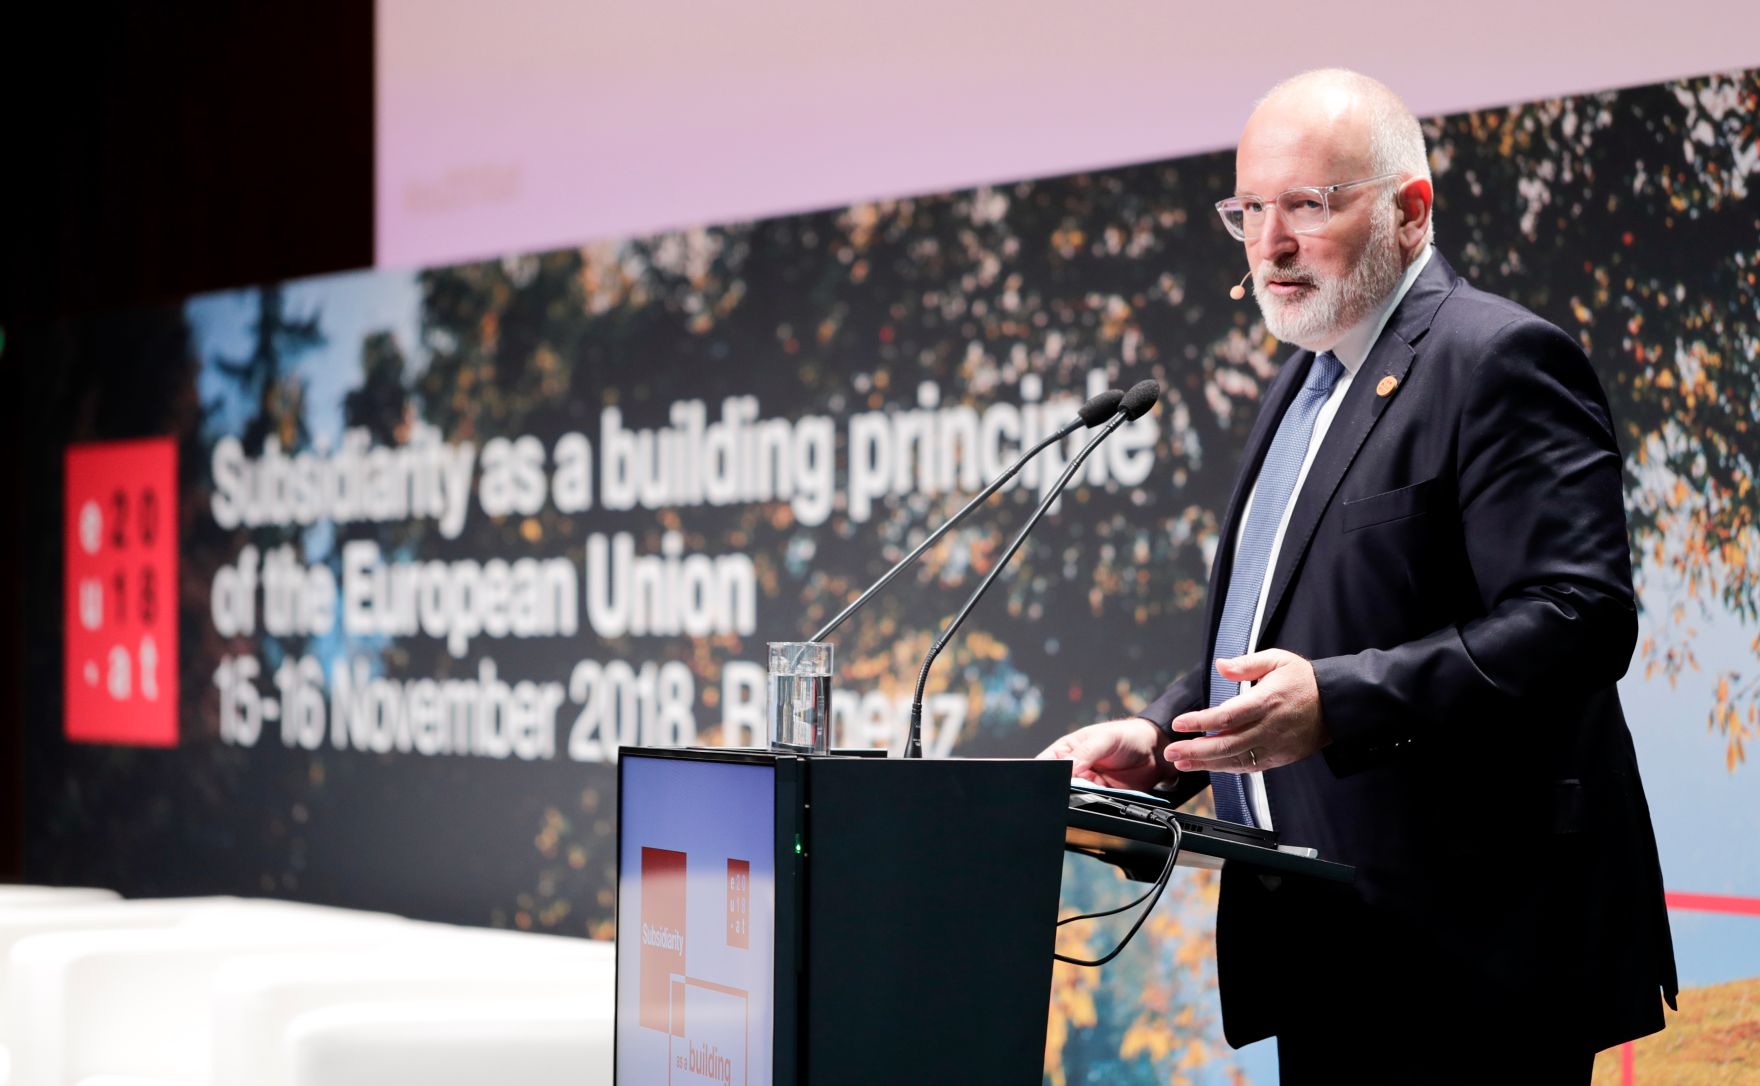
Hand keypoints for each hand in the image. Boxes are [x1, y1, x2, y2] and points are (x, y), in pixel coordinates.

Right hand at [1037, 717, 1169, 791]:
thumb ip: (1086, 753)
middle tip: (1076, 785)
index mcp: (1067, 750)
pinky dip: (1094, 803)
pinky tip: (1100, 796)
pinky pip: (1093, 804)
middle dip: (1062, 787)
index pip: (1046, 763)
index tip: (1050, 779)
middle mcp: (1074, 768)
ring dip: (1079, 796)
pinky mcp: (1102, 796)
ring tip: (1091, 788)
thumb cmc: (1127, 735)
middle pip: (1058, 784)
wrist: (1155, 752)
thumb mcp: (1105, 738)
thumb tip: (1070, 768)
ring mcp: (1088, 784)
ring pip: (1075, 797)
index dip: (1044, 773)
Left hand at [1164, 650, 1328, 771]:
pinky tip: (1209, 766)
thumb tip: (1220, 665)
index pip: (1228, 716)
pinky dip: (1228, 768)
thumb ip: (1247, 663)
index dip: (1201, 721)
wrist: (1336, 704)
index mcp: (1267, 701)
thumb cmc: (1305, 681)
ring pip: (1236, 760)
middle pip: (1227, 744)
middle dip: (1195, 751)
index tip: (1180, 723)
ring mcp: (1275, 746)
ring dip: (1206, 764)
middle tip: (1171, 752)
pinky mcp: (1280, 758)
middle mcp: (1270, 727)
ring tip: (1182, 762)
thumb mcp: (1278, 660)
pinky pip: (1250, 767)